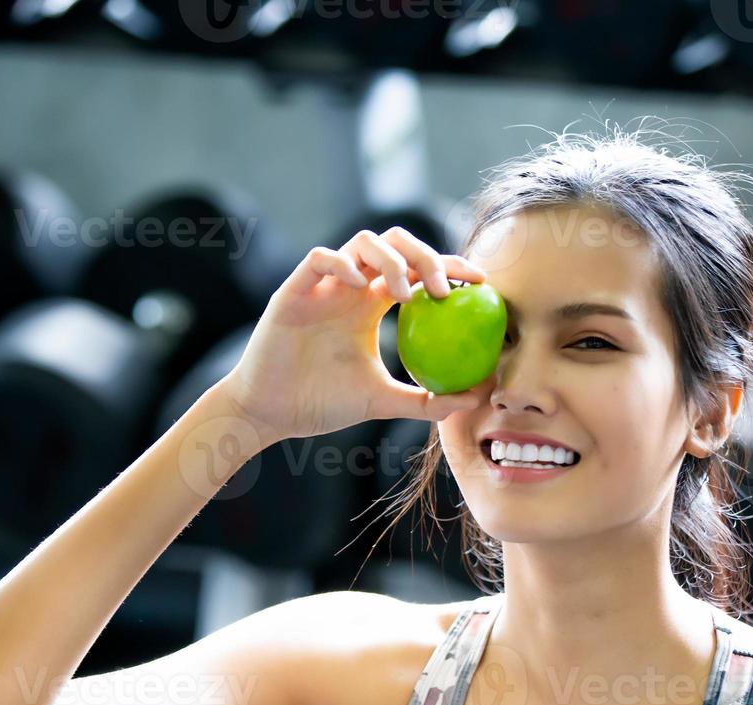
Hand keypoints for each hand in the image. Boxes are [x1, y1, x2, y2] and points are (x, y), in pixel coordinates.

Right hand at [222, 226, 488, 442]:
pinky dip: (342, 263)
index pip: (418, 271)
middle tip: (445, 288)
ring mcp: (323, 285)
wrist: (271, 413)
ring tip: (406, 295)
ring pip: (362, 242)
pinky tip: (359, 285)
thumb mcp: (383, 402)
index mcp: (372, 304)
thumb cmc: (323, 404)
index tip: (481, 283)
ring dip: (391, 260)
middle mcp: (351, 287)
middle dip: (426, 254)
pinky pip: (319, 258)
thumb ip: (428, 400)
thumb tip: (476, 399)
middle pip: (396, 244)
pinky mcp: (294, 290)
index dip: (450, 267)